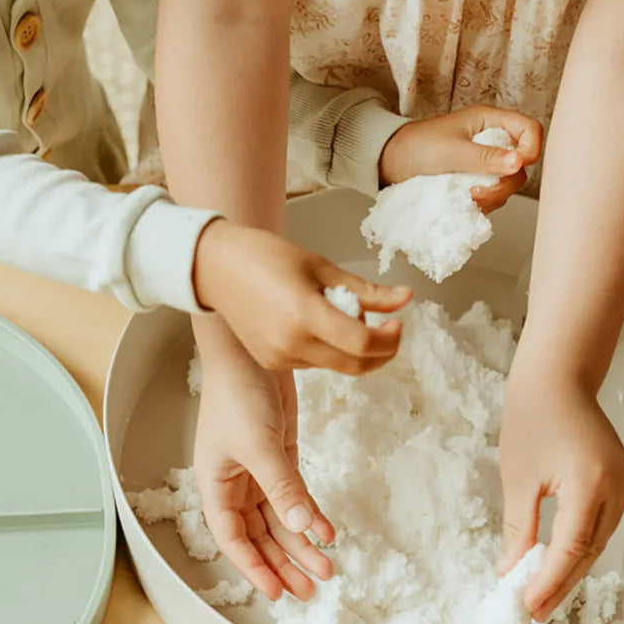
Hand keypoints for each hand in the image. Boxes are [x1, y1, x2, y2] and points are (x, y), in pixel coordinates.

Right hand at [193, 220, 411, 373]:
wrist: (217, 268)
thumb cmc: (267, 257)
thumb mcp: (322, 267)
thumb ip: (366, 291)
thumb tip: (406, 298)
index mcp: (305, 315)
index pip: (362, 344)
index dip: (390, 339)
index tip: (397, 323)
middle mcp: (291, 344)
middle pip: (355, 365)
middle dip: (381, 352)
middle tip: (389, 329)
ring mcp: (280, 358)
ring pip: (337, 366)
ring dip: (354, 349)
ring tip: (342, 315)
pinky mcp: (273, 363)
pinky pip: (315, 364)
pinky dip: (329, 349)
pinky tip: (318, 323)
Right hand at [193, 330, 334, 598]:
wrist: (247, 348)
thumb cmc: (236, 393)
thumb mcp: (258, 445)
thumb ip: (282, 488)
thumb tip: (304, 528)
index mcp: (215, 485)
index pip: (233, 539)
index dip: (254, 568)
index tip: (278, 593)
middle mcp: (234, 483)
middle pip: (259, 536)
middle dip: (284, 563)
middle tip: (311, 590)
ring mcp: (258, 470)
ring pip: (280, 518)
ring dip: (301, 543)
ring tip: (326, 569)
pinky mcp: (280, 454)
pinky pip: (296, 494)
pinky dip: (311, 513)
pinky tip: (328, 531)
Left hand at [379, 104, 543, 212]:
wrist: (389, 162)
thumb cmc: (416, 147)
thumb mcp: (451, 151)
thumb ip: (485, 157)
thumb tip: (519, 162)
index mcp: (490, 122)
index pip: (529, 130)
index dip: (530, 149)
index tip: (514, 167)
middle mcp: (491, 141)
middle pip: (521, 164)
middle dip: (505, 182)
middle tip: (478, 192)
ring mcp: (484, 163)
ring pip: (507, 183)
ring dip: (493, 196)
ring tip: (467, 198)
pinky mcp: (474, 181)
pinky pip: (492, 195)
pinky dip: (483, 203)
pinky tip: (465, 203)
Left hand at [497, 354, 623, 620]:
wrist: (558, 375)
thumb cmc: (531, 416)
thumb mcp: (517, 478)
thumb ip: (518, 529)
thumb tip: (510, 572)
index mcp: (589, 483)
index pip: (571, 549)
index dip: (549, 582)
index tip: (526, 607)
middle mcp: (617, 487)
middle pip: (590, 552)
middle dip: (560, 583)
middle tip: (532, 610)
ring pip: (599, 542)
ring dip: (571, 568)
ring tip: (541, 594)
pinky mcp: (623, 480)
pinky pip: (603, 525)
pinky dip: (581, 546)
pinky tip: (559, 561)